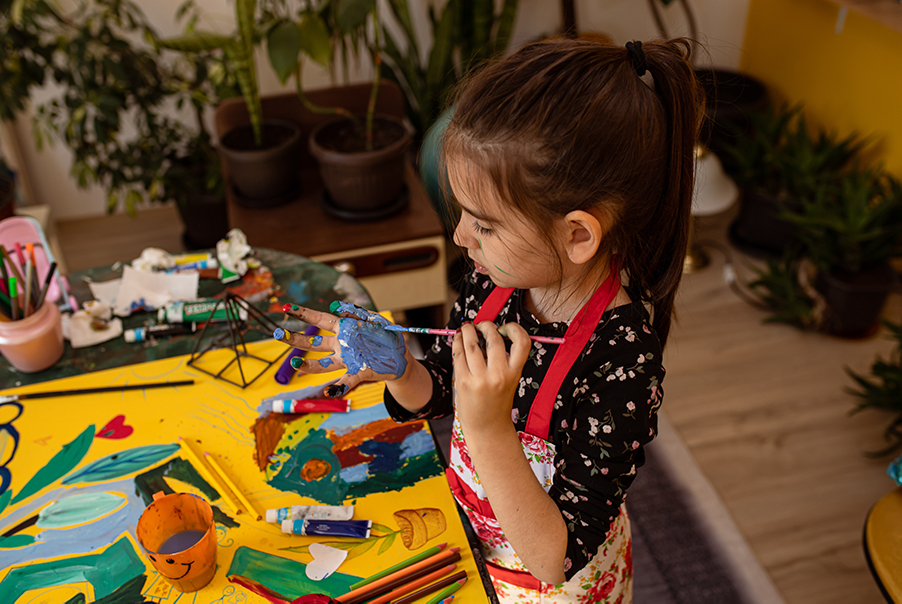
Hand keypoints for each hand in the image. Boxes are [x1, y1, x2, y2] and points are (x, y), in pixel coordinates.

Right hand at [276, 301, 409, 396]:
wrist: (400, 358)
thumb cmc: (385, 336)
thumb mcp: (374, 319)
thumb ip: (356, 312)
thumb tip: (337, 306)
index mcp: (343, 328)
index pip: (319, 319)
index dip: (304, 314)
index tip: (287, 308)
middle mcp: (341, 345)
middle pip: (314, 343)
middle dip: (295, 339)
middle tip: (278, 334)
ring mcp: (348, 360)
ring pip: (324, 364)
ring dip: (309, 366)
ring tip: (296, 365)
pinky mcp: (359, 372)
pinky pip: (346, 380)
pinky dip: (337, 387)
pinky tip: (329, 392)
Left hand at [452, 321, 530, 434]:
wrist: (487, 428)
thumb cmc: (498, 403)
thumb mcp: (510, 381)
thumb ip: (503, 360)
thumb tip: (488, 334)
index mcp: (515, 373)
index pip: (522, 342)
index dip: (514, 329)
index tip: (504, 327)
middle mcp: (499, 375)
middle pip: (493, 338)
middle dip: (485, 326)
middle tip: (480, 325)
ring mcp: (480, 379)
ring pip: (472, 344)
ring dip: (468, 331)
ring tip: (466, 328)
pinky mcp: (464, 381)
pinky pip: (459, 355)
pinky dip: (457, 343)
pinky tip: (457, 340)